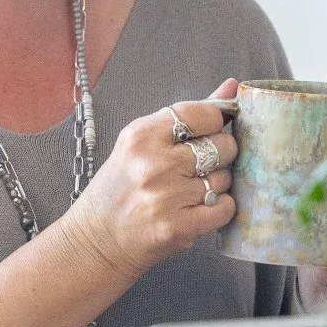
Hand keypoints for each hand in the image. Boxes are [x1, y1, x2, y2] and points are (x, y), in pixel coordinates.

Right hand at [57, 90, 238, 284]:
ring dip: (215, 185)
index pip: (203, 113)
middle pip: (222, 146)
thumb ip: (188, 115)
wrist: (96, 239)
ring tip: (189, 191)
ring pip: (224, 178)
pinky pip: (224, 208)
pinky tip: (197, 209)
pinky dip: (218, 209)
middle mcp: (153, 163)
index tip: (211, 131)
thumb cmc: (119, 188)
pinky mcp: (178, 227)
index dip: (216, 122)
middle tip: (197, 166)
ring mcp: (166, 197)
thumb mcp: (142, 143)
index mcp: (141, 135)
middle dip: (219, 155)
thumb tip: (231, 86)